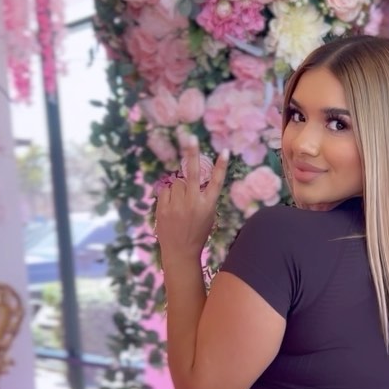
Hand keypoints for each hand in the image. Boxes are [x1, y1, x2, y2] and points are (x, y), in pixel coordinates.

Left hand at [155, 136, 228, 260]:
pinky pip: (165, 190)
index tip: (224, 151)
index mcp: (208, 205)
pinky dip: (168, 195)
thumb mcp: (208, 216)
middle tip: (189, 137)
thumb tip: (189, 178)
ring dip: (177, 188)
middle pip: (192, 173)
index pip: (216, 181)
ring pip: (176, 183)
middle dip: (191, 153)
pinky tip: (171, 207)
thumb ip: (202, 197)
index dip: (221, 166)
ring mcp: (177, 205)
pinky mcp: (164, 208)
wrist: (180, 251)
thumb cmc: (197, 233)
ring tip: (179, 204)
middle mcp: (193, 202)